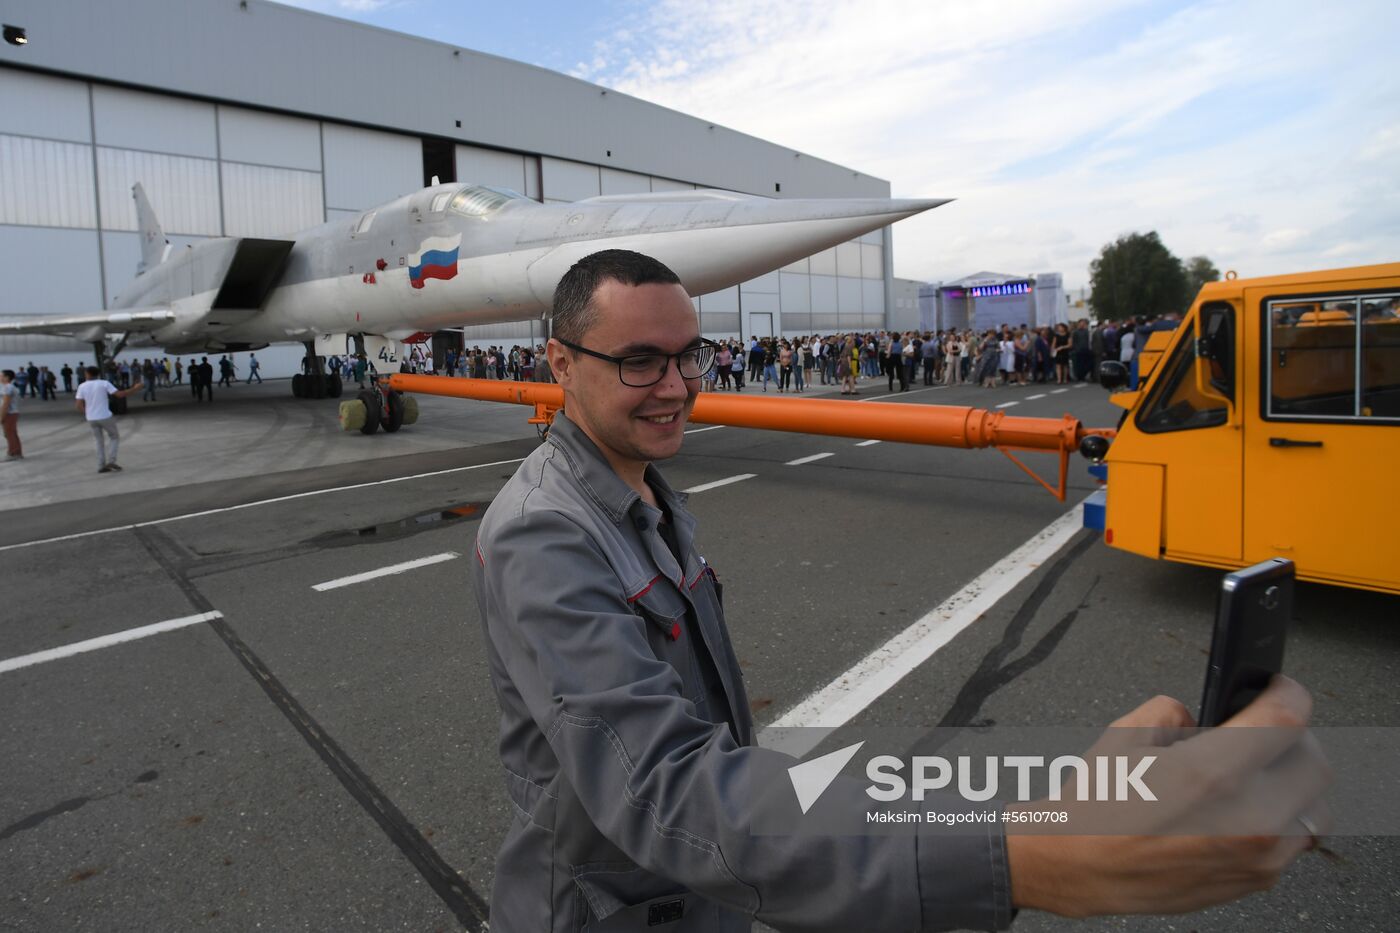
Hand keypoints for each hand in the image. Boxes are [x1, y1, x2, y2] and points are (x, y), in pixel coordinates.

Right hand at [1006, 676, 1331, 916]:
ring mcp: (1256, 856)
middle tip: (1265, 731)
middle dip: (1294, 739)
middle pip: (1315, 763)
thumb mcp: (1125, 734)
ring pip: (1312, 808)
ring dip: (1290, 784)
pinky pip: (1291, 842)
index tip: (1281, 689)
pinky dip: (1277, 821)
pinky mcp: (1255, 881)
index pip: (1288, 719)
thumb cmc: (1095, 808)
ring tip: (1253, 776)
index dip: (1289, 693)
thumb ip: (1175, 713)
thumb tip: (1201, 718)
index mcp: (1212, 773)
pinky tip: (1239, 811)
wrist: (1079, 866)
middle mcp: (1246, 818)